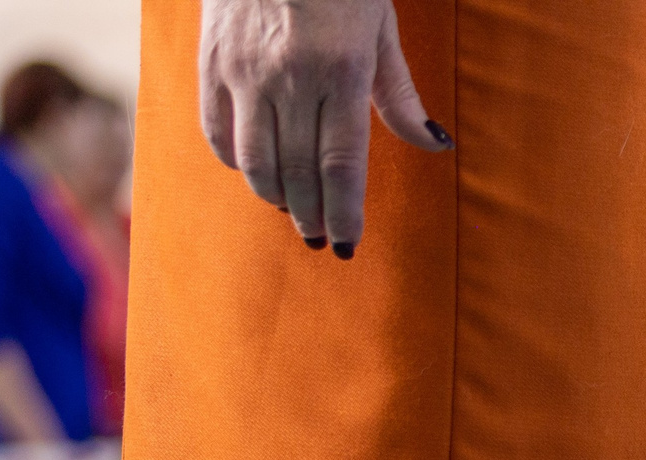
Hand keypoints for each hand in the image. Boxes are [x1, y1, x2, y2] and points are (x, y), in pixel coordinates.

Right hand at [198, 0, 450, 253]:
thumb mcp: (381, 30)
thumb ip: (399, 93)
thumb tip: (434, 145)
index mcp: (340, 72)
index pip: (341, 164)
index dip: (345, 213)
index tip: (347, 244)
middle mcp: (290, 78)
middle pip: (299, 172)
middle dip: (313, 216)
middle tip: (322, 240)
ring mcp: (244, 72)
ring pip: (255, 161)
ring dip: (276, 198)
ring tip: (294, 214)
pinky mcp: (211, 62)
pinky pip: (216, 131)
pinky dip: (235, 163)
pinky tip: (256, 175)